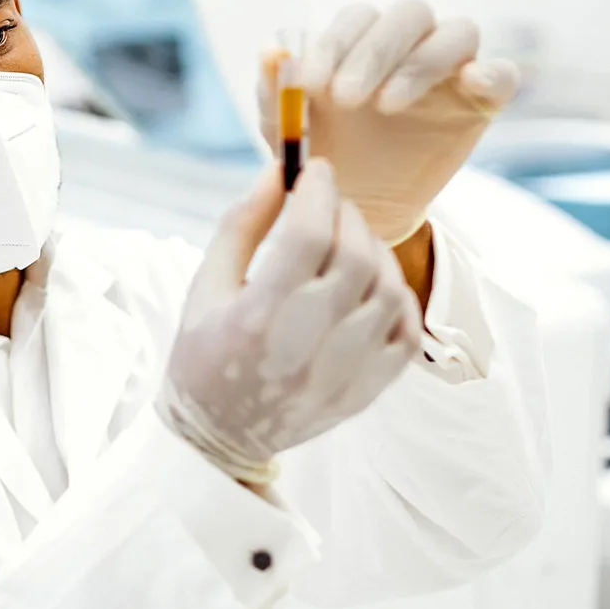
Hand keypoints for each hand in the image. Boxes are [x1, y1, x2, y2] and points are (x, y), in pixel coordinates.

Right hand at [161, 159, 421, 483]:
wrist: (219, 437)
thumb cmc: (203, 354)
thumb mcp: (205, 286)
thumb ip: (241, 224)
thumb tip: (279, 171)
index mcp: (256, 317)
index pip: (308, 234)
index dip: (318, 190)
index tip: (316, 170)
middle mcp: (305, 346)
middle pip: (355, 255)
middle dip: (346, 215)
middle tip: (329, 206)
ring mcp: (343, 374)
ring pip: (389, 289)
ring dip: (374, 252)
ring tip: (347, 246)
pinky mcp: (366, 392)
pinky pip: (407, 332)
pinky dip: (397, 299)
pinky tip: (369, 288)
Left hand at [260, 0, 519, 243]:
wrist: (359, 210)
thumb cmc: (325, 159)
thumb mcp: (289, 134)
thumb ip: (276, 94)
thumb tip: (270, 53)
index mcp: (363, 42)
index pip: (358, 17)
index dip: (334, 43)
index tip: (310, 85)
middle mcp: (410, 46)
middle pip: (409, 14)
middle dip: (375, 50)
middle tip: (346, 97)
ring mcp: (451, 71)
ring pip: (456, 32)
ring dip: (420, 62)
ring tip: (386, 106)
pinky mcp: (481, 102)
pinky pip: (502, 73)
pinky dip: (492, 71)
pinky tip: (470, 84)